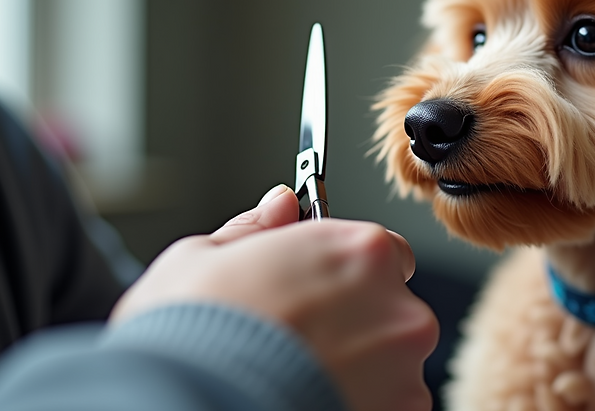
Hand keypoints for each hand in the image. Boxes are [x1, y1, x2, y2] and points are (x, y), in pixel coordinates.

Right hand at [111, 185, 438, 410]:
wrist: (189, 405)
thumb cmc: (194, 336)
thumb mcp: (203, 256)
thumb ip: (258, 228)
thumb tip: (280, 205)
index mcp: (361, 251)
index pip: (380, 250)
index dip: (344, 269)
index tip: (315, 285)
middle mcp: (398, 306)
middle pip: (389, 307)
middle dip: (353, 320)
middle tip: (298, 337)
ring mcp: (404, 369)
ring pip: (391, 362)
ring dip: (360, 367)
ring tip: (301, 374)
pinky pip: (389, 404)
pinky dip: (360, 403)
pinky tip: (314, 399)